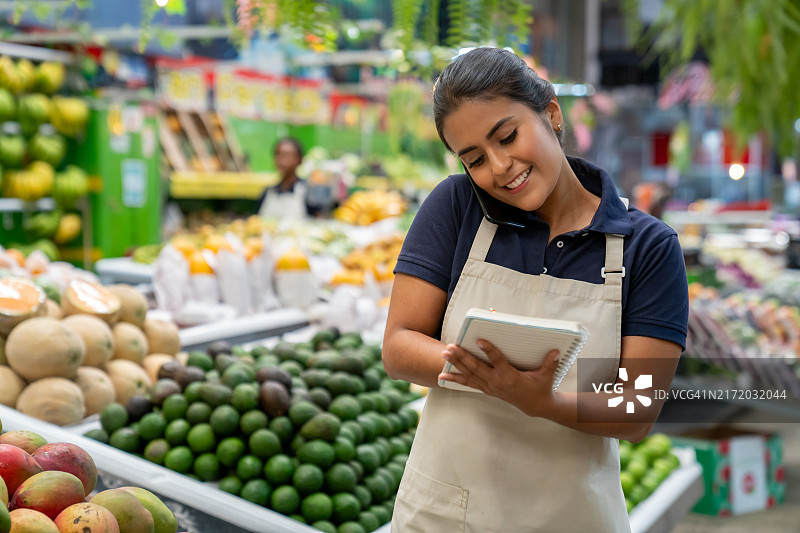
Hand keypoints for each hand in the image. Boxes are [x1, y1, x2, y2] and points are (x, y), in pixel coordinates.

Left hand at [438, 339, 559, 416]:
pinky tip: (442, 374)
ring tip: (444, 354)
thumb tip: (556, 351)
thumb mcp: (546, 375)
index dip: (489, 350)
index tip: (480, 340)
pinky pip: (468, 383)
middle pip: (477, 368)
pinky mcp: (487, 389)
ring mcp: (490, 387)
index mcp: (511, 377)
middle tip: (451, 346)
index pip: (498, 361)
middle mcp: (497, 382)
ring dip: (456, 364)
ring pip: (470, 374)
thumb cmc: (541, 387)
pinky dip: (455, 378)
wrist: (535, 406)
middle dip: (463, 357)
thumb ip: (550, 363)